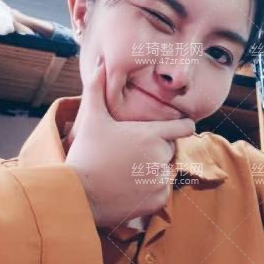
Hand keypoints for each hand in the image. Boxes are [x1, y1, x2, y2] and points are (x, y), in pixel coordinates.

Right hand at [65, 55, 194, 227]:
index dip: (180, 127)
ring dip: (152, 173)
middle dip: (156, 152)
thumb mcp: (91, 119)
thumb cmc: (85, 154)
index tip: (174, 129)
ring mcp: (160, 179)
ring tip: (125, 174)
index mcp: (152, 134)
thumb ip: (97, 89)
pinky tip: (128, 190)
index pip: (185, 128)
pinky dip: (150, 193)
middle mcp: (161, 156)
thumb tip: (100, 63)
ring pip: (165, 173)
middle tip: (130, 156)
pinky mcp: (158, 200)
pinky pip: (162, 193)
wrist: (78, 194)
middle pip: (170, 151)